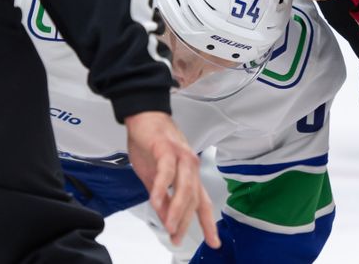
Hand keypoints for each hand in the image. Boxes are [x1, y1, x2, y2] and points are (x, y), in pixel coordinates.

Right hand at [125, 111, 219, 247]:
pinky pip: (166, 170)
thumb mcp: (155, 178)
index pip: (202, 203)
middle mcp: (190, 166)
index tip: (214, 242)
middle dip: (186, 221)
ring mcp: (180, 156)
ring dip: (177, 208)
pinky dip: (161, 187)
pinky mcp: (165, 148)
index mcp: (190, 175)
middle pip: (193, 198)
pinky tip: (154, 200)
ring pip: (183, 186)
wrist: (144, 116)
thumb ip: (163, 199)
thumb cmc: (151, 145)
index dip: (208, 223)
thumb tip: (167, 220)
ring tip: (170, 226)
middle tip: (177, 237)